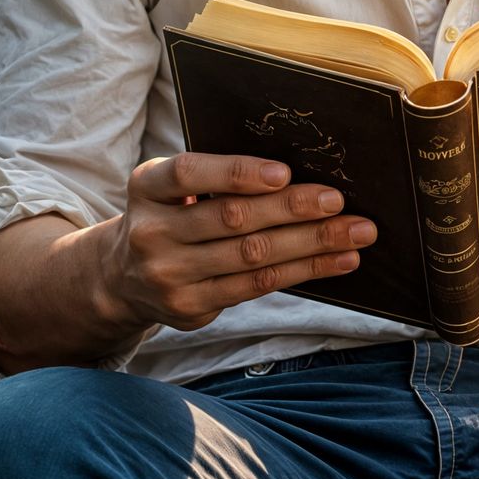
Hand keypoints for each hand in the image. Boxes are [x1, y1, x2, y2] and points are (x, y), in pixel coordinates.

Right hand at [100, 152, 376, 332]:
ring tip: (356, 232)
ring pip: (252, 257)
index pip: (190, 175)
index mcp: (147, 186)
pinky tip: (339, 260)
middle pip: (232, 219)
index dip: (237, 173)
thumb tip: (300, 169)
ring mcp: (169, 276)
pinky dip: (304, 270)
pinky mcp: (190, 309)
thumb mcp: (173, 186)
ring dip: (312, 243)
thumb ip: (217, 176)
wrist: (122, 276)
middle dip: (292, 208)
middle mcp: (151, 232)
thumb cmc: (171, 212)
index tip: (284, 172)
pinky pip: (257, 288)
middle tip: (338, 200)